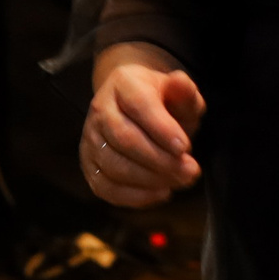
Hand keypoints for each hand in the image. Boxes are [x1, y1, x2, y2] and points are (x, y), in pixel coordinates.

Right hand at [82, 44, 204, 207]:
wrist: (135, 109)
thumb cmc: (162, 102)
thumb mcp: (179, 91)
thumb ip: (184, 89)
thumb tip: (180, 83)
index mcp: (123, 84)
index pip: (139, 105)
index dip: (162, 129)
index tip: (185, 148)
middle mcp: (100, 109)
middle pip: (124, 139)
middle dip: (160, 159)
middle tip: (189, 170)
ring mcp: (91, 139)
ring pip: (114, 165)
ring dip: (150, 179)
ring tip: (179, 181)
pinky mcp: (89, 165)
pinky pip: (105, 187)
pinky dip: (134, 196)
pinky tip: (160, 193)